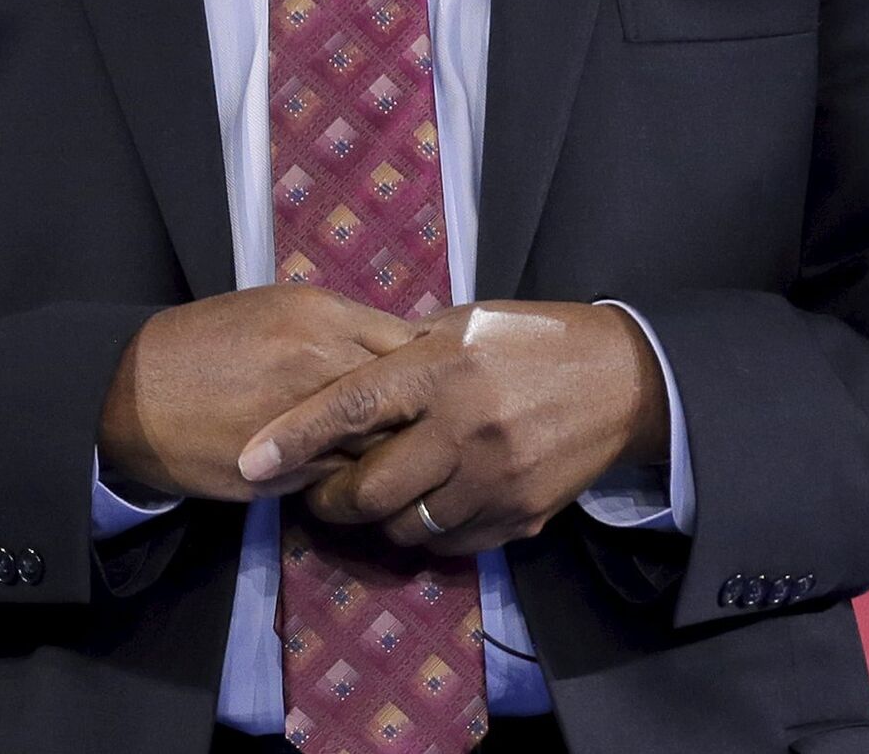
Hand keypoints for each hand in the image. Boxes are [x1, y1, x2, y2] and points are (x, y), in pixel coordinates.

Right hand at [98, 284, 415, 500]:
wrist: (136, 392)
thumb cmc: (208, 342)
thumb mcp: (276, 310)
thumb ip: (338, 328)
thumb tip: (396, 351)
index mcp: (321, 315)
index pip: (409, 343)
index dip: (429, 368)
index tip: (437, 382)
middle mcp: (321, 362)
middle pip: (408, 396)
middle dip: (423, 415)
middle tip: (431, 428)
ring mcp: (306, 419)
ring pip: (381, 444)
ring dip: (392, 453)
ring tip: (400, 459)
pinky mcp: (286, 470)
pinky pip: (342, 479)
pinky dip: (353, 479)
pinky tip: (354, 477)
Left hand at [236, 300, 670, 555]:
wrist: (619, 379)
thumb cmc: (527, 339)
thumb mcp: (462, 323)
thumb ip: (405, 353)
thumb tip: (343, 377)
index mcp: (441, 365)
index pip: (351, 406)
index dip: (295, 436)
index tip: (250, 461)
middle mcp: (463, 424)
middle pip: (371, 487)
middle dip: (331, 499)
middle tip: (315, 492)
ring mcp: (493, 477)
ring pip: (406, 526)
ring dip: (377, 520)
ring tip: (369, 502)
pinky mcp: (519, 515)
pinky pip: (451, 545)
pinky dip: (426, 534)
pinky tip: (424, 509)